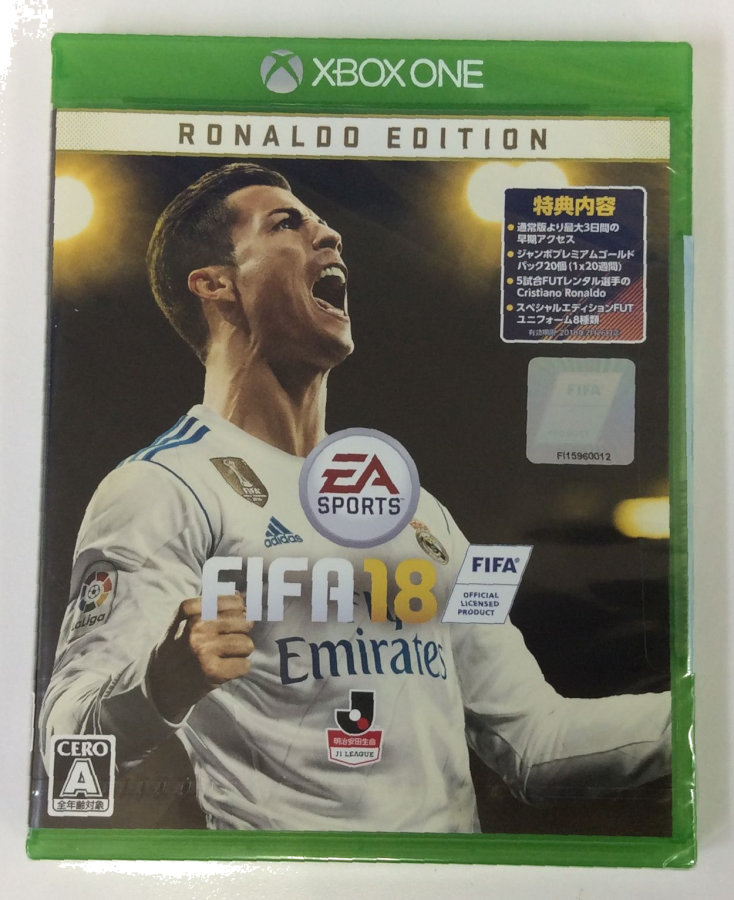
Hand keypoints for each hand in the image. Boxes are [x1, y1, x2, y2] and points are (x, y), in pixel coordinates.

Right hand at [147, 593, 253, 722]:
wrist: (158, 684)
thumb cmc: (177, 648)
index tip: (234, 619)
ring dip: (240, 652)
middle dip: (241, 632)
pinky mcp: (212, 671)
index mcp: (189, 610)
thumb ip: (211, 604)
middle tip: (226, 641)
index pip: (235, 602)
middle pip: (244, 622)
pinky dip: (238, 668)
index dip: (241, 611)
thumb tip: (242, 596)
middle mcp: (196, 627)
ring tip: (224, 656)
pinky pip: (244, 665)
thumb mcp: (183, 620)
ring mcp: (204, 650)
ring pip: (247, 644)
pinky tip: (224, 668)